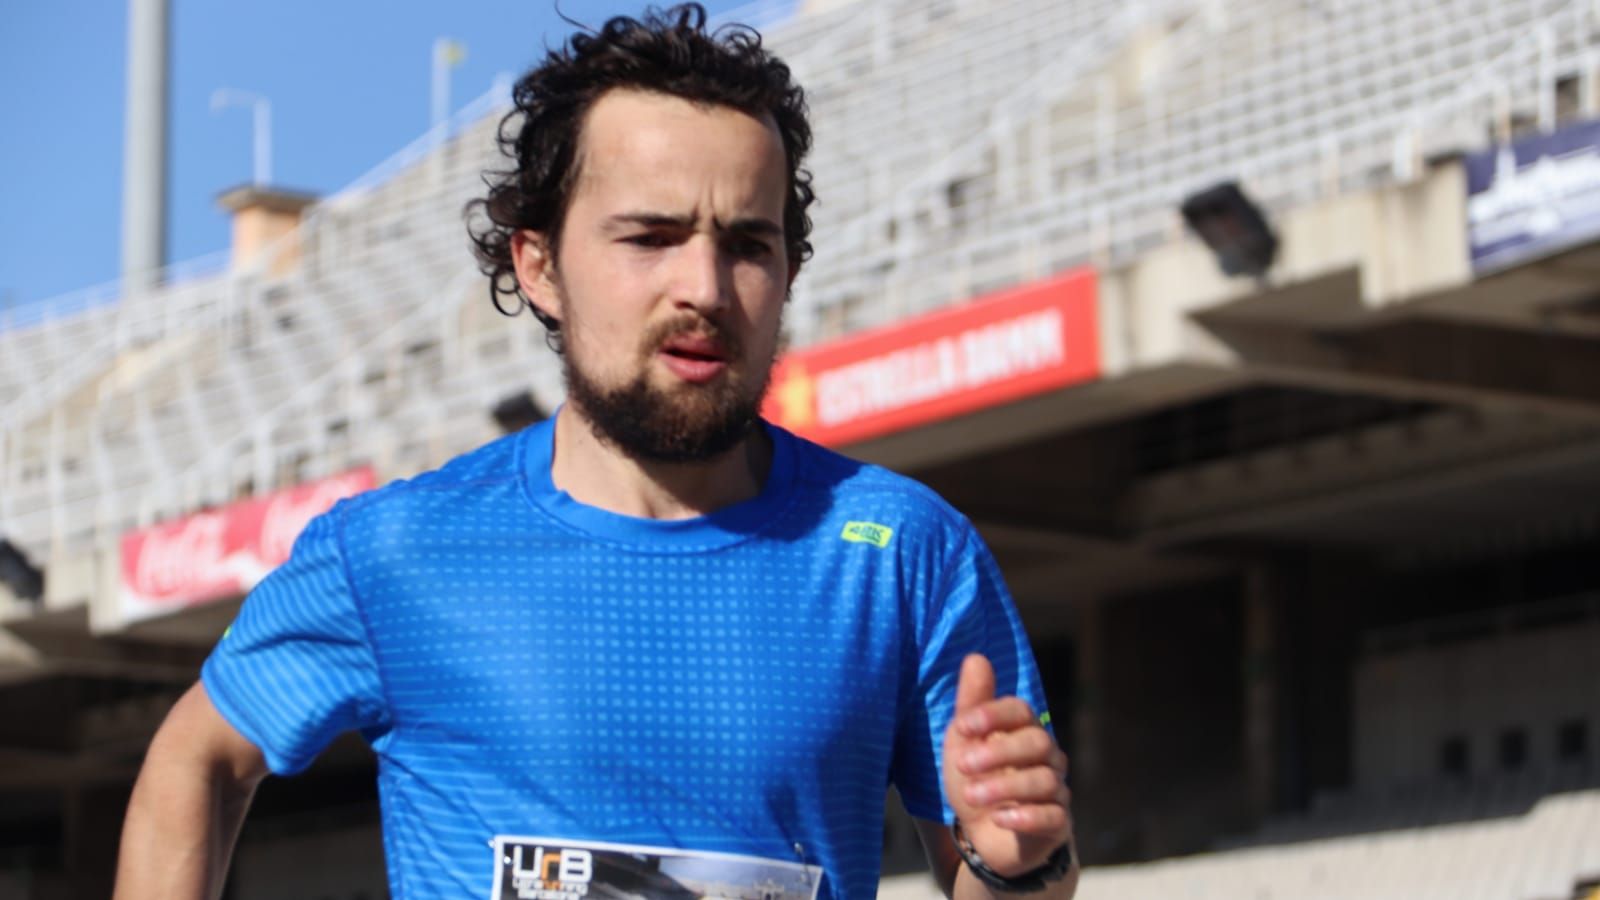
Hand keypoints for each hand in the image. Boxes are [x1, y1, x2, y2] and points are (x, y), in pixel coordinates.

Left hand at [941, 654, 1073, 877]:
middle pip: (1037, 742)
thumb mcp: (964, 743)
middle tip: (964, 765)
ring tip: (971, 796)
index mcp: (1022, 731)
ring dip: (1004, 786)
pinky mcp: (1057, 824)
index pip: (1021, 710)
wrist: (984, 836)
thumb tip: (976, 656)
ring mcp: (1055, 790)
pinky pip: (1053, 817)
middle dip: (999, 752)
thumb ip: (971, 703)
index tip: (964, 725)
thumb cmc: (975, 779)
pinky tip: (999, 818)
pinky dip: (1026, 817)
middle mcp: (1046, 756)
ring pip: (1044, 780)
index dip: (995, 714)